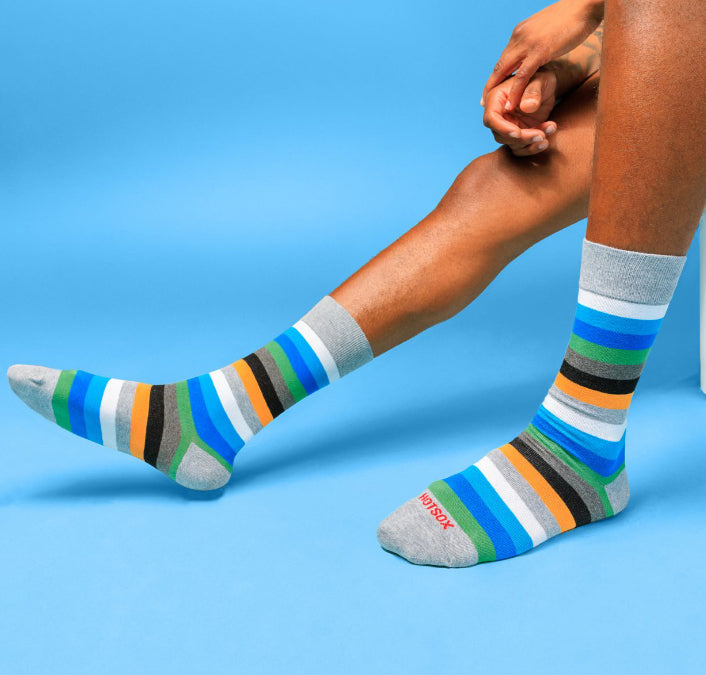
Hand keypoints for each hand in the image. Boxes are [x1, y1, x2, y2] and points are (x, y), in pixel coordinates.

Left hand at [481, 0, 603, 110]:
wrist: (588, 3)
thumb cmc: (575, 17)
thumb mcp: (549, 31)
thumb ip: (538, 43)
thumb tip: (539, 53)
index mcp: (521, 32)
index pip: (504, 57)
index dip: (497, 74)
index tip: (490, 87)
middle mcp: (519, 36)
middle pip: (499, 65)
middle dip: (490, 84)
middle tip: (484, 101)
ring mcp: (528, 43)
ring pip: (506, 70)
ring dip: (497, 90)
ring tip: (493, 107)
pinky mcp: (539, 50)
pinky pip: (522, 75)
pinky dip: (515, 91)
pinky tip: (512, 104)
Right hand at [483, 69, 558, 156]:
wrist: (547, 87)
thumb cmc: (542, 79)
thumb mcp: (541, 80)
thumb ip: (533, 91)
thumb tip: (527, 107)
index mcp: (496, 98)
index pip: (491, 118)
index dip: (502, 128)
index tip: (519, 133)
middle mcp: (498, 114)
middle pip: (501, 135)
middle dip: (521, 138)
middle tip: (541, 135)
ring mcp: (506, 126)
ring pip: (511, 143)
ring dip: (530, 142)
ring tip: (550, 130)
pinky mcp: (516, 134)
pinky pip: (520, 147)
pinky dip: (533, 147)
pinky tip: (546, 141)